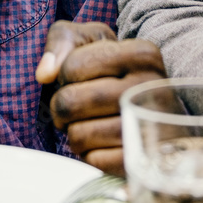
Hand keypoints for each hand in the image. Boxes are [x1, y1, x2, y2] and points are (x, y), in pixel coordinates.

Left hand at [36, 21, 165, 174]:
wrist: (157, 112)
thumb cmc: (115, 70)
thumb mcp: (93, 40)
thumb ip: (63, 41)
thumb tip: (44, 74)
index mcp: (141, 54)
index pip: (73, 66)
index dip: (66, 74)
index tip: (84, 77)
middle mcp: (150, 88)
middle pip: (70, 102)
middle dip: (62, 106)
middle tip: (77, 107)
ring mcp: (149, 128)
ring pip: (78, 135)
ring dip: (74, 131)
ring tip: (90, 123)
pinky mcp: (142, 161)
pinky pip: (93, 162)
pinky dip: (90, 155)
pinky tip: (103, 144)